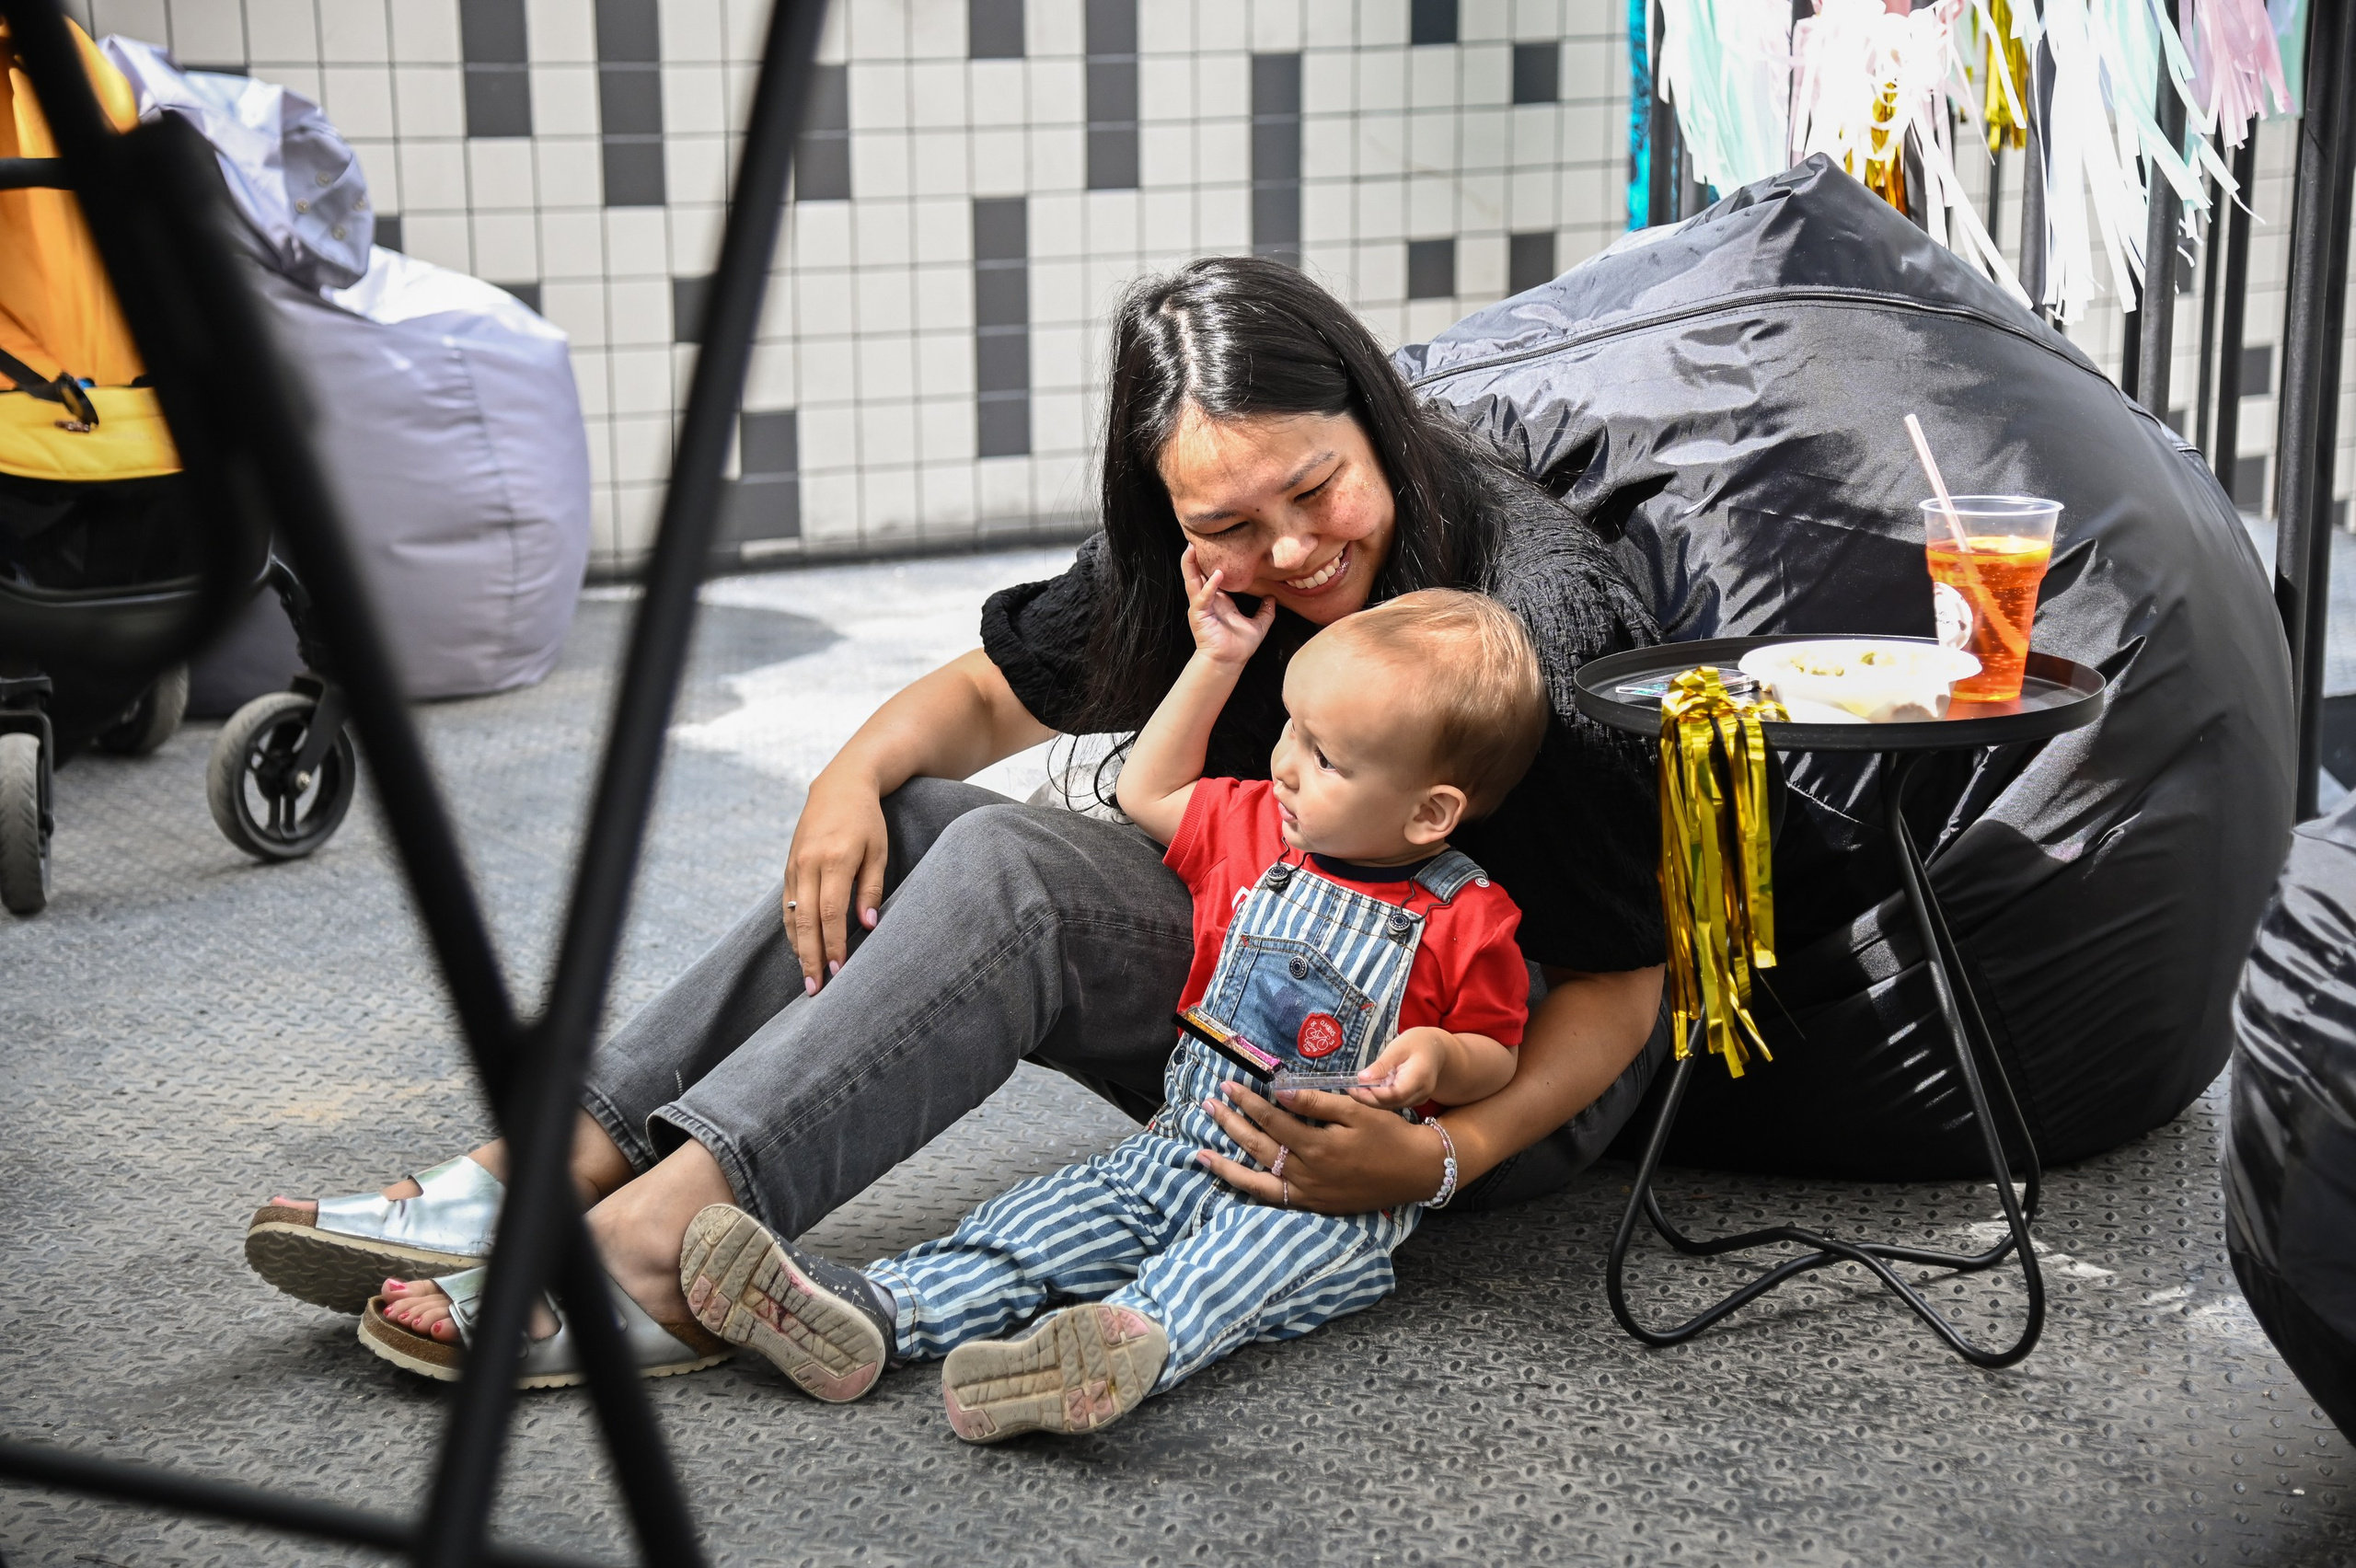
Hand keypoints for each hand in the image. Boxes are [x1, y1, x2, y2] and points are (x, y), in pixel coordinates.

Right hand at [781, 769, 886, 992]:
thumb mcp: (878, 851)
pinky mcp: (788, 866)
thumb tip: (868, 928)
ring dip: (798, 948)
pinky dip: (791, 929)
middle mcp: (809, 864)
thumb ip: (871, 889)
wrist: (839, 786)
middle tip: (816, 989)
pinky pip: (787, 904)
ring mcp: (794, 865)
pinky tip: (800, 949)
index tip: (839, 971)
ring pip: (791, 915)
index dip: (834, 944)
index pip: (831, 913)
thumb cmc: (867, 821)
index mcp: (835, 860)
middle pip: (805, 920)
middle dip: (811, 957)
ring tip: (807, 977)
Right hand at [1180, 546, 1275, 667]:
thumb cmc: (1239, 646)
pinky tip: (1217, 576)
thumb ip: (1265, 611)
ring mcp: (1201, 606)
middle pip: (1196, 573)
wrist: (1229, 662)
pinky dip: (1209, 586)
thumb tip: (1273, 598)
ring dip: (1190, 565)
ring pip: (1192, 581)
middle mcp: (1207, 600)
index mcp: (1219, 599)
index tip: (1213, 545)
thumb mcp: (1258, 625)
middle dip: (1193, 557)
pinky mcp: (1200, 615)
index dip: (1209, 561)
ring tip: (1191, 548)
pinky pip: (1203, 598)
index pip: (1211, 575)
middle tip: (1193, 539)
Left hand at [1193, 1079, 1446, 1212]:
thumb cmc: (1389, 1135)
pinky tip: (1234, 1179)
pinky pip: (1272, 1200)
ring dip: (1227, 1165)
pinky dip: (1249, 1189)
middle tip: (1207, 1106)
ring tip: (1201, 1154)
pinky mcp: (1313, 1205)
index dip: (1247, 1101)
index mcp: (1317, 1147)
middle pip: (1257, 1147)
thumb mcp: (1357, 1110)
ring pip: (1257, 1180)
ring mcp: (1308, 1194)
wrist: (1416, 1171)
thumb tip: (1279, 1090)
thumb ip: (1317, 1102)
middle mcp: (1307, 1174)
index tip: (1227, 1085)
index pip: (1271, 1119)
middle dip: (1229, 1125)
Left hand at [1350, 1027, 1449, 1108]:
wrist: (1435, 1050)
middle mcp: (1421, 1093)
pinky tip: (1367, 1089)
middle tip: (1349, 1089)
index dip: (1375, 1093)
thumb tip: (1362, 1078)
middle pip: (1391, 1103)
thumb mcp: (1397, 1048)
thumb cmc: (1416, 1043)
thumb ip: (1381, 1064)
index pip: (1396, 1094)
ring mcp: (1418, 1100)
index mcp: (1419, 1077)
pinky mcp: (1413, 1101)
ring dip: (1371, 1099)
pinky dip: (1378, 1098)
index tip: (1356, 1086)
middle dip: (1368, 1098)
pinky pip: (1393, 1103)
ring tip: (1354, 1088)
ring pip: (1390, 1105)